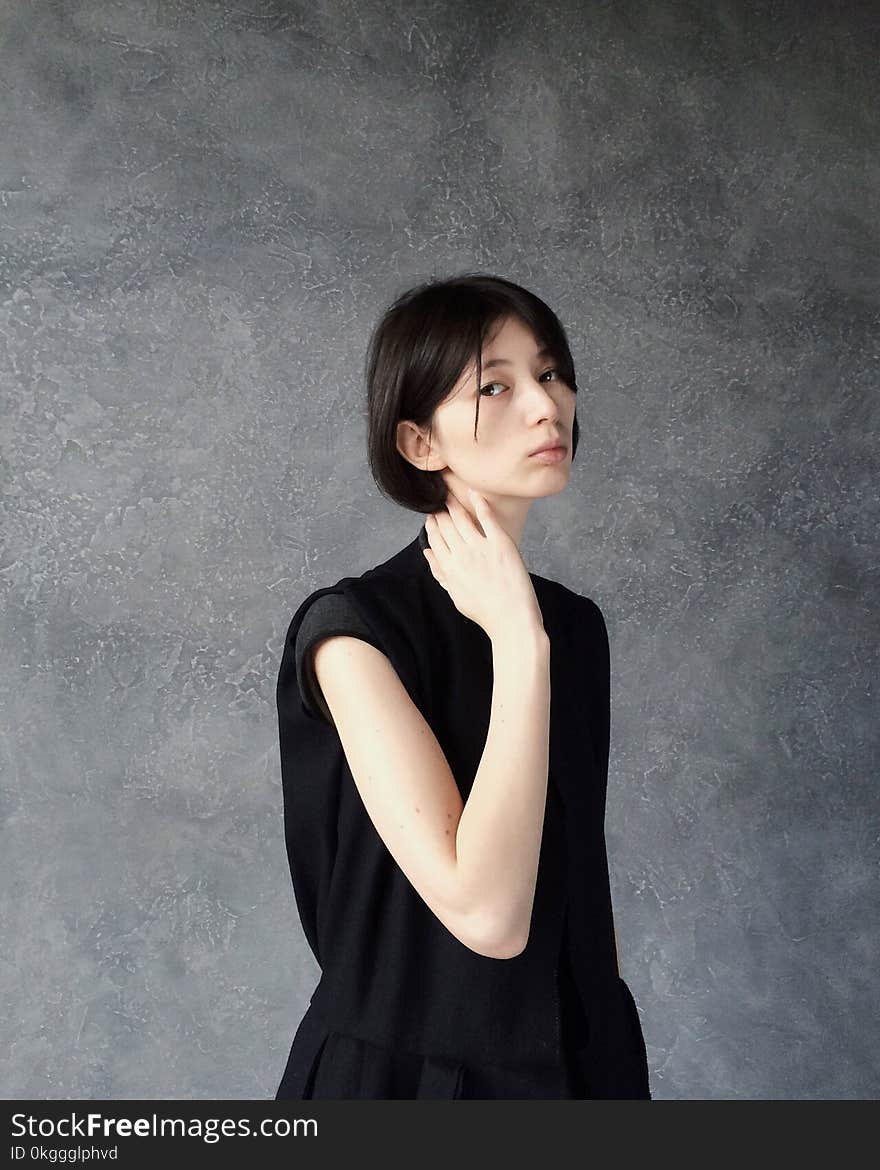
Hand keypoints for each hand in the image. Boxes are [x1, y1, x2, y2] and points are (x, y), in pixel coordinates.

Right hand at [422, 489, 543, 641]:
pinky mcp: (501, 544)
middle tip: (439, 499)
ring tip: (450, 495)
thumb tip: (427, 553)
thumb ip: (440, 572)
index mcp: (449, 568)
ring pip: (461, 519)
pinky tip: (474, 493)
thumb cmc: (485, 611)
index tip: (431, 516)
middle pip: (446, 526)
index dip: (432, 526)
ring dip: (454, 504)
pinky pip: (487, 518)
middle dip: (440, 511)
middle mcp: (461, 555)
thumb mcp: (456, 594)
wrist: (511, 619)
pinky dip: (479, 503)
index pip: (435, 539)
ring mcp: (481, 548)